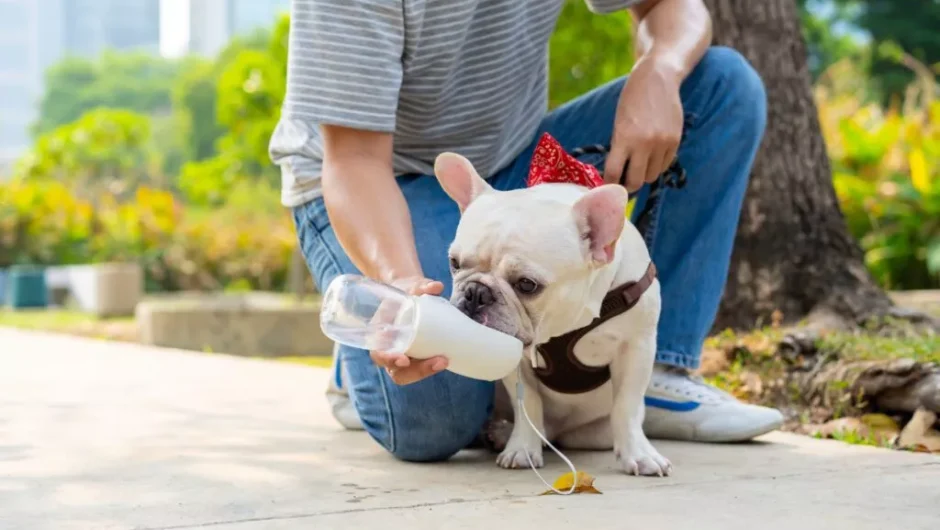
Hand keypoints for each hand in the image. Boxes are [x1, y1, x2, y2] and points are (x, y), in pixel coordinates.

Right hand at [370, 276, 449, 384]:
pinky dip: (433, 366)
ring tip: (444, 361)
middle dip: (417, 371)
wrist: (411, 293)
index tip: (404, 358)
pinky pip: (421, 367)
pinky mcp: (416, 357)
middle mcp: (388, 350)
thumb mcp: (409, 287)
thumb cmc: (404, 291)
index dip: (389, 359)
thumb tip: (436, 287)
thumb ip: (421, 286)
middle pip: (397, 372)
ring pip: (409, 374)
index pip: (378, 354)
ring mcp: (402, 356)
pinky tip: (447, 360)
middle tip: (438, 361)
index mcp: (378, 335)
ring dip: (426, 371)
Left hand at [604, 56, 683, 191]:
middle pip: (635, 181)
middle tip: (623, 184)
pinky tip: (651, 158)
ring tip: (638, 168)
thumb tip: (616, 174)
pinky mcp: (675, 141)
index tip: (607, 187)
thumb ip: (618, 147)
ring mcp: (662, 143)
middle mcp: (644, 144)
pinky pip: (665, 165)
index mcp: (624, 138)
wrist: (657, 79)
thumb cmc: (632, 100)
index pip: (613, 173)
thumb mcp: (618, 123)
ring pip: (652, 176)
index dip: (608, 183)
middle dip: (627, 186)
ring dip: (644, 175)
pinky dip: (657, 166)